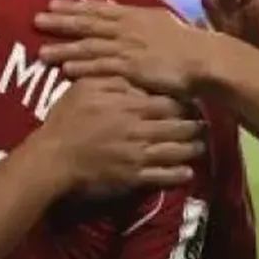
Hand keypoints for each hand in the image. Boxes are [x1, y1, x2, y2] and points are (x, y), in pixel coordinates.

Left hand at [34, 0, 217, 96]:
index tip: (52, 5)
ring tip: (42, 51)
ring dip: (65, 48)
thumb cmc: (184, 42)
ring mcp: (128, 48)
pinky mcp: (132, 68)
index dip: (73, 7)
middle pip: (87, 23)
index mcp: (133, 15)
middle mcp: (126, 28)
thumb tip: (119, 13)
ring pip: (89, 46)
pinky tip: (66, 69)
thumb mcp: (158, 22)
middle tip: (36, 20)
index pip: (97, 9)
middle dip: (60, 22)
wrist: (203, 58)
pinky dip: (83, 67)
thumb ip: (137, 19)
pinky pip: (102, 67)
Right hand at [36, 78, 205, 196]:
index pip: (169, 103)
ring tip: (201, 145)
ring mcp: (139, 156)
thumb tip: (140, 80)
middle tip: (204, 123)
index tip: (192, 100)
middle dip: (194, 125)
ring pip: (176, 152)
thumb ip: (115, 81)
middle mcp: (141, 131)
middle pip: (178, 127)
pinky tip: (188, 172)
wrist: (54, 156)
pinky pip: (163, 176)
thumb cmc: (67, 118)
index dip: (184, 102)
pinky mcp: (134, 178)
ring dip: (192, 148)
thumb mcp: (87, 87)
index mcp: (130, 107)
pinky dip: (179, 174)